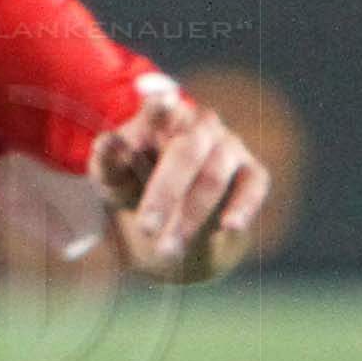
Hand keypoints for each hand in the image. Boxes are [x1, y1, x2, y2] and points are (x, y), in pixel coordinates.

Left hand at [89, 84, 267, 282]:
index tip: (154, 117)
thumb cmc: (133, 182)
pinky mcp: (253, 172)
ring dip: (191, 215)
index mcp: (162, 116)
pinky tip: (229, 227)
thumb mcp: (112, 176)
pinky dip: (242, 207)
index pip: (158, 110)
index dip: (155, 115)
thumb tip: (108, 140)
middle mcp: (201, 125)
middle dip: (164, 194)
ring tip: (168, 250)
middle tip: (145, 230)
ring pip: (213, 177)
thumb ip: (108, 160)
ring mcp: (230, 146)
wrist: (170, 211)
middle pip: (185, 153)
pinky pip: (254, 186)